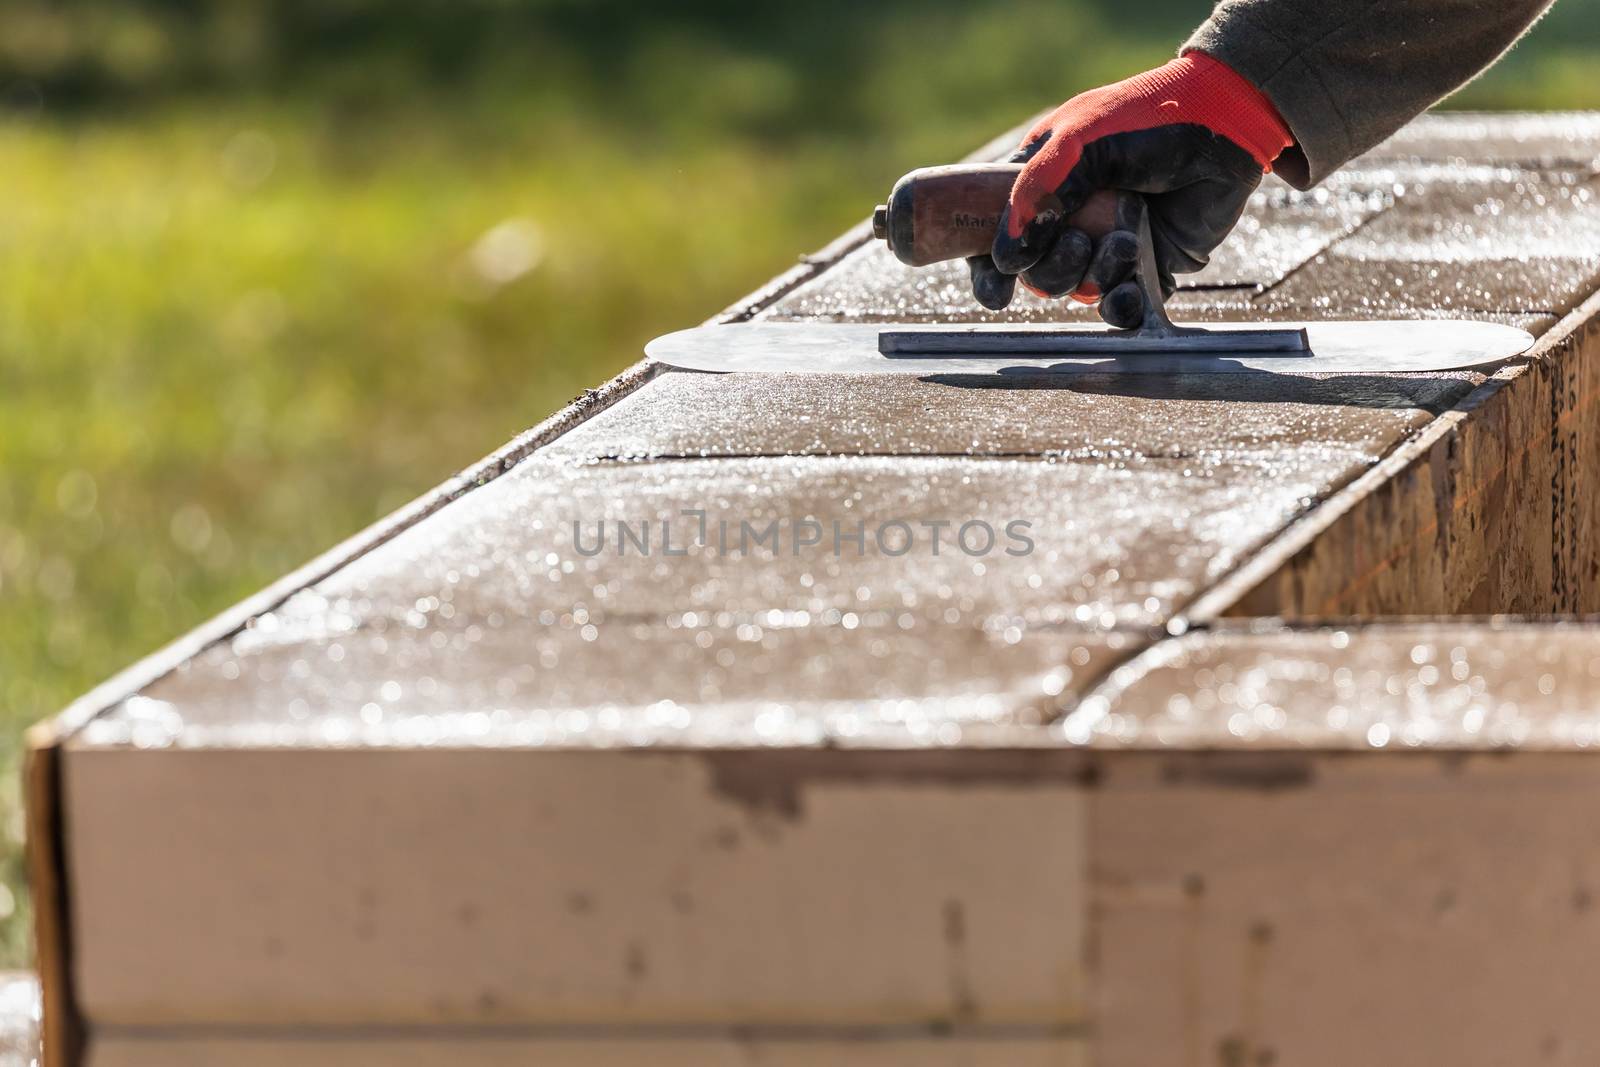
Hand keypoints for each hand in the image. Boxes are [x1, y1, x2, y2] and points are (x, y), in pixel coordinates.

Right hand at [968, 52, 1291, 324]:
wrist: (1223, 125)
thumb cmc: (1146, 119)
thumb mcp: (1078, 143)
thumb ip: (1039, 195)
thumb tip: (1007, 255)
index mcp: (1042, 185)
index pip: (997, 234)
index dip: (990, 267)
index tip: (998, 286)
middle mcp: (1071, 218)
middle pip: (1035, 273)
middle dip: (1052, 269)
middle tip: (1079, 240)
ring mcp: (1106, 243)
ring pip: (1076, 290)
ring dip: (1092, 276)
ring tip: (1123, 243)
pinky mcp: (1147, 265)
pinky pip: (1121, 304)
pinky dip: (1119, 306)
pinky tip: (1126, 294)